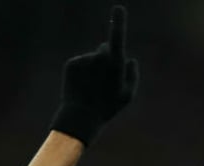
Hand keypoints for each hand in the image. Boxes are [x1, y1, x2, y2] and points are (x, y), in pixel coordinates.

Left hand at [50, 5, 138, 144]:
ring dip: (93, 69)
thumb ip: (132, 75)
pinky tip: (82, 87)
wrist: (80, 117)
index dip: (119, 21)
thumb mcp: (127, 96)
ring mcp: (84, 59)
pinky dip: (82, 73)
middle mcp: (98, 57)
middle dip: (107, 59)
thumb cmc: (108, 108)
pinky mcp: (71, 63)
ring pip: (92, 59)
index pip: (117, 37)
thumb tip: (130, 59)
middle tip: (105, 82)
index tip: (118, 8)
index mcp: (115, 64)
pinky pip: (80, 63)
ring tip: (92, 89)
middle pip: (105, 49)